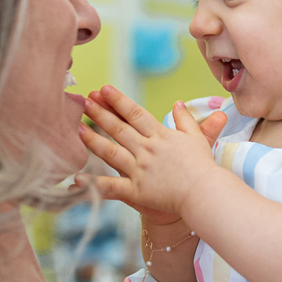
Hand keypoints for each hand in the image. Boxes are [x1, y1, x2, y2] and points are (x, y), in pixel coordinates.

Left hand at [80, 86, 226, 218]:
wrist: (205, 193)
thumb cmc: (203, 167)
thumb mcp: (196, 138)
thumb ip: (186, 120)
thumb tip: (178, 103)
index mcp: (160, 136)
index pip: (135, 114)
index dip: (118, 101)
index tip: (104, 89)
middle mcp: (147, 150)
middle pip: (119, 129)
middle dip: (100, 113)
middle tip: (84, 101)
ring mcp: (140, 170)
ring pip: (111, 152)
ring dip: (93, 140)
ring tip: (77, 128)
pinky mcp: (136, 191)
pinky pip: (111, 187)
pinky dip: (93, 184)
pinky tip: (76, 179)